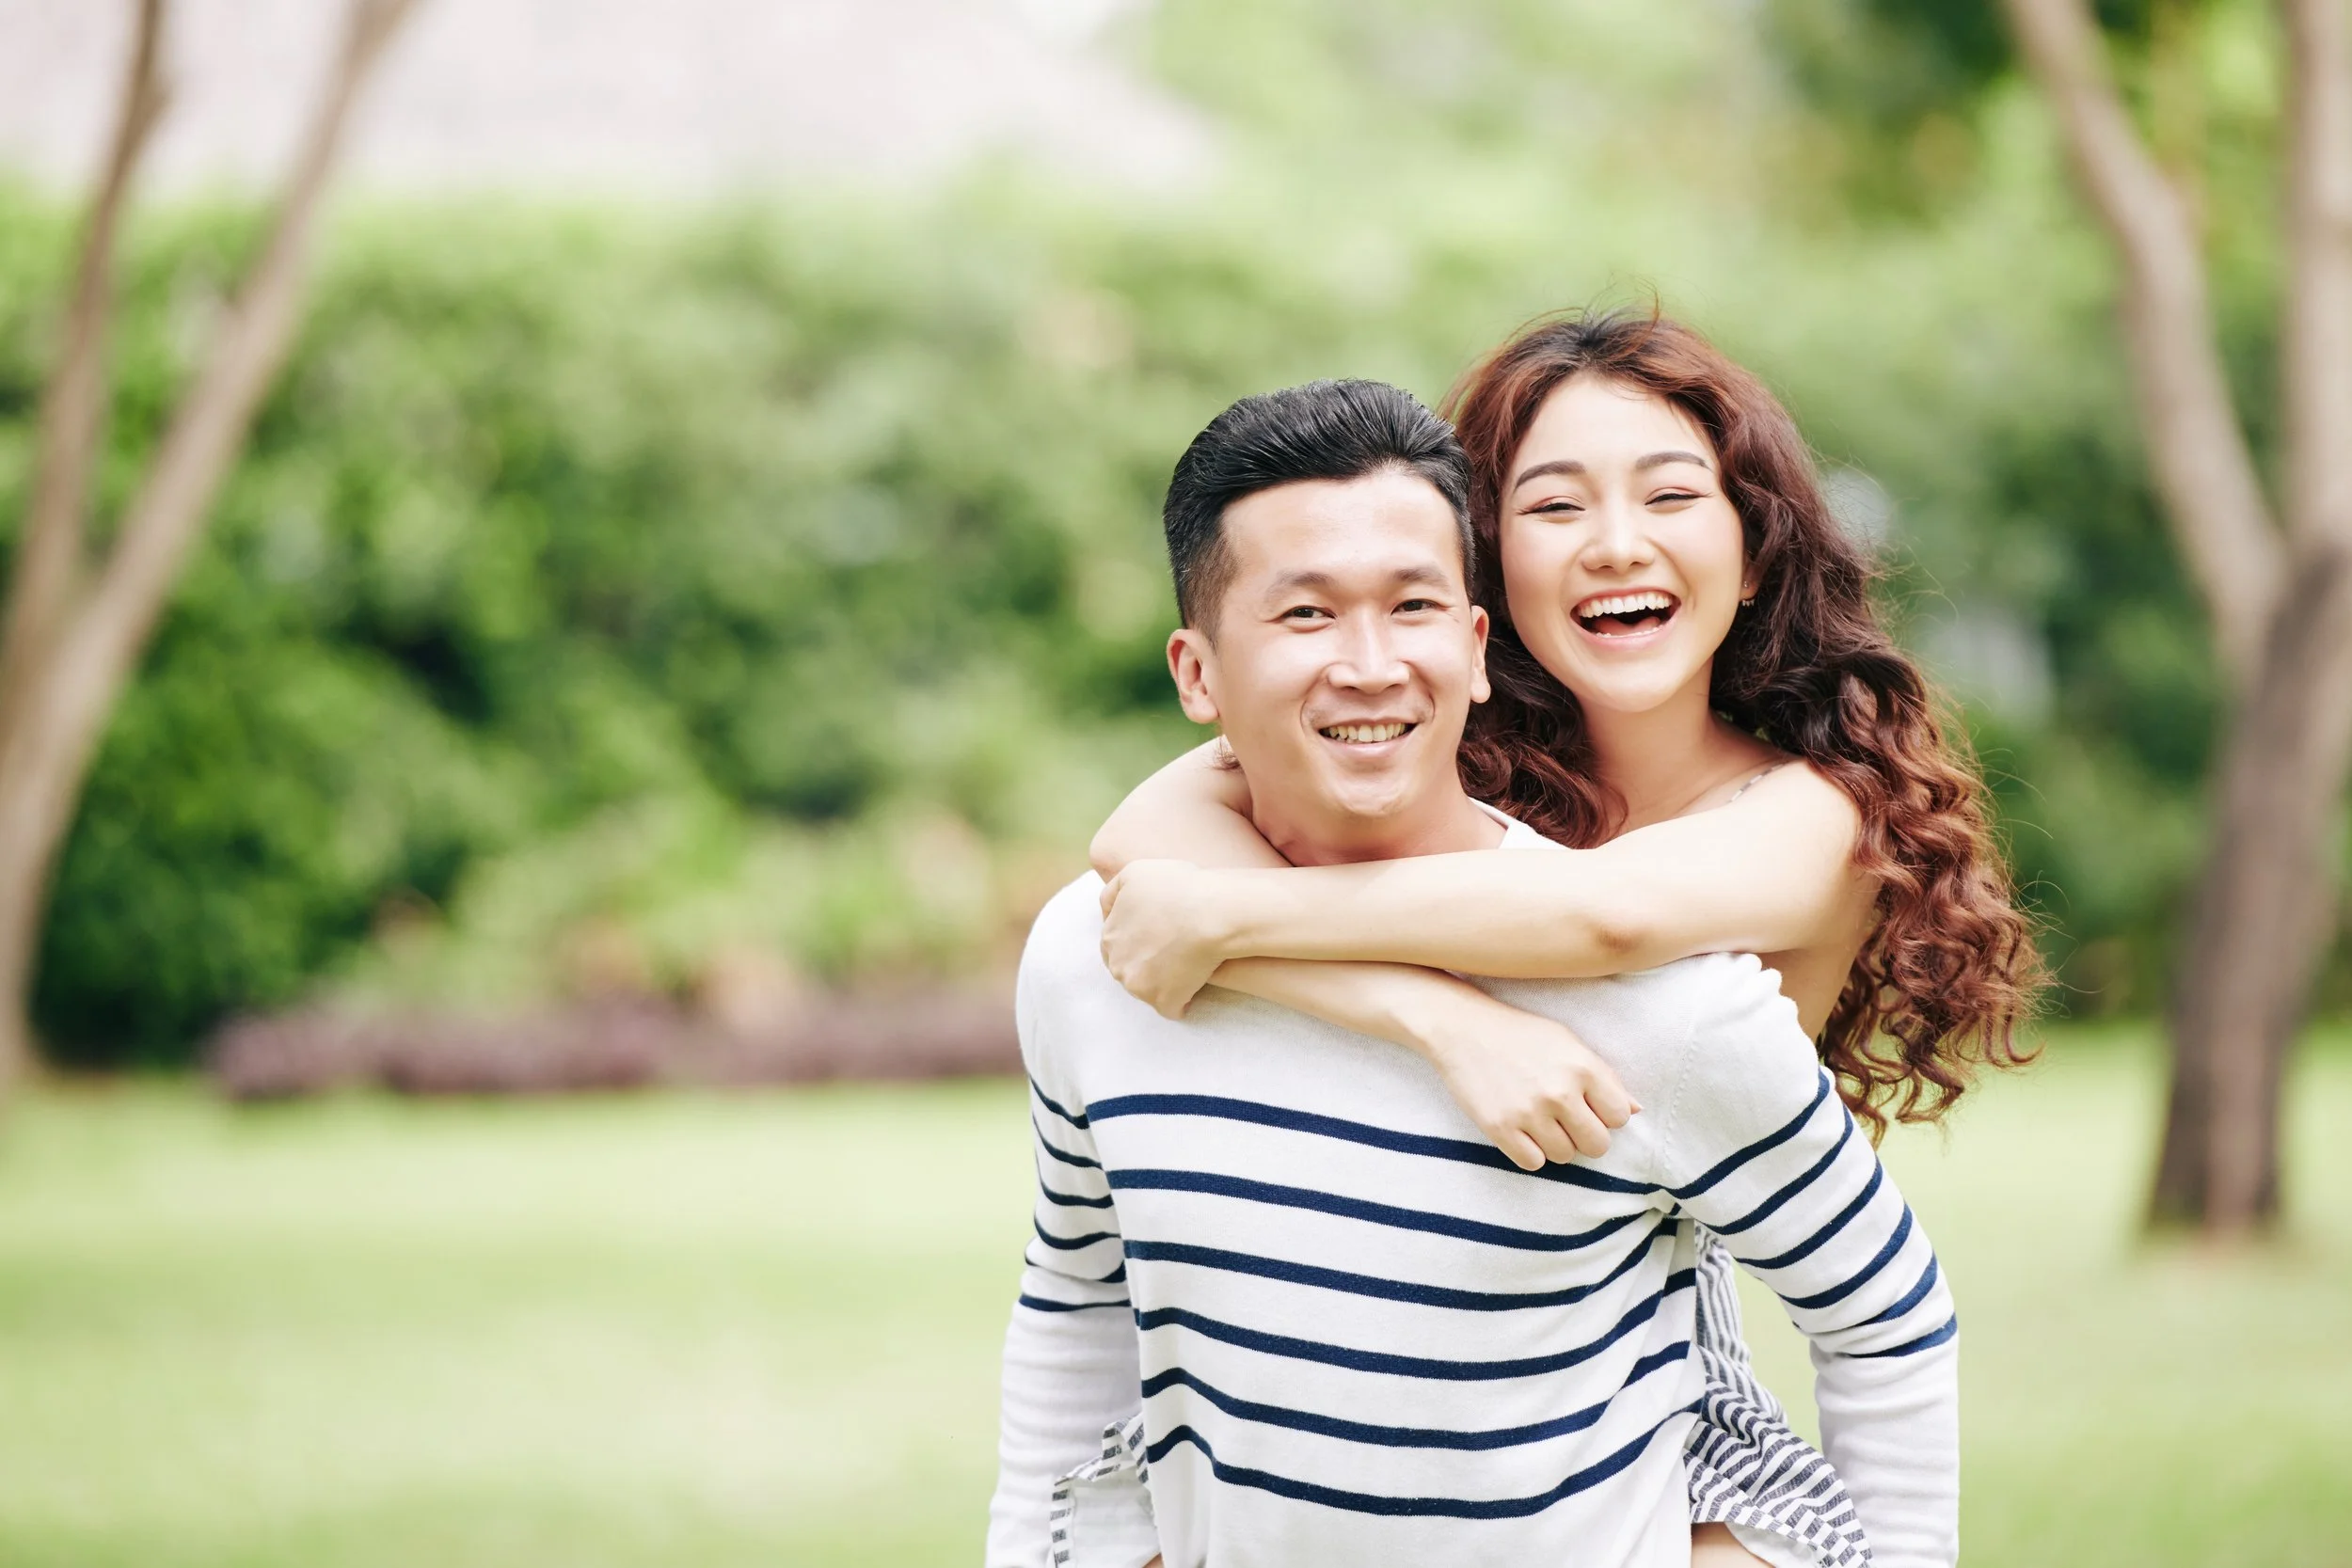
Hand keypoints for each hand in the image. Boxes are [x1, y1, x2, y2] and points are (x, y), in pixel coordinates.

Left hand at [1099, 859, 1232, 1017]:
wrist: (1211, 914)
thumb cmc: (1177, 887)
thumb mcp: (1134, 873)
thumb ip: (1113, 893)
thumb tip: (1106, 913)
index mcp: (1109, 937)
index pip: (1116, 946)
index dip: (1137, 940)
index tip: (1158, 936)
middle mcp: (1118, 966)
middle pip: (1129, 970)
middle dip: (1146, 964)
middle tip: (1174, 951)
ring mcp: (1140, 988)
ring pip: (1148, 990)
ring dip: (1163, 982)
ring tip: (1186, 967)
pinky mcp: (1165, 1003)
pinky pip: (1173, 1008)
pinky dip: (1183, 1000)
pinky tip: (1195, 986)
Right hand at [1417, 994, 1638, 1169]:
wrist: (1461, 1028)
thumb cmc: (1519, 1034)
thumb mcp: (1567, 1043)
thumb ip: (1604, 1077)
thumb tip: (1636, 1110)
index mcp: (1582, 1067)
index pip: (1620, 1117)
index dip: (1605, 1115)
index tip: (1587, 1106)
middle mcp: (1559, 1091)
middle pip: (1597, 1145)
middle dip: (1585, 1136)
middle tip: (1566, 1120)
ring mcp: (1528, 1112)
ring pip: (1565, 1156)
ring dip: (1556, 1143)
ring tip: (1540, 1121)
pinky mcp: (1500, 1128)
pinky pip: (1533, 1163)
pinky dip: (1530, 1152)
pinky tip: (1522, 1130)